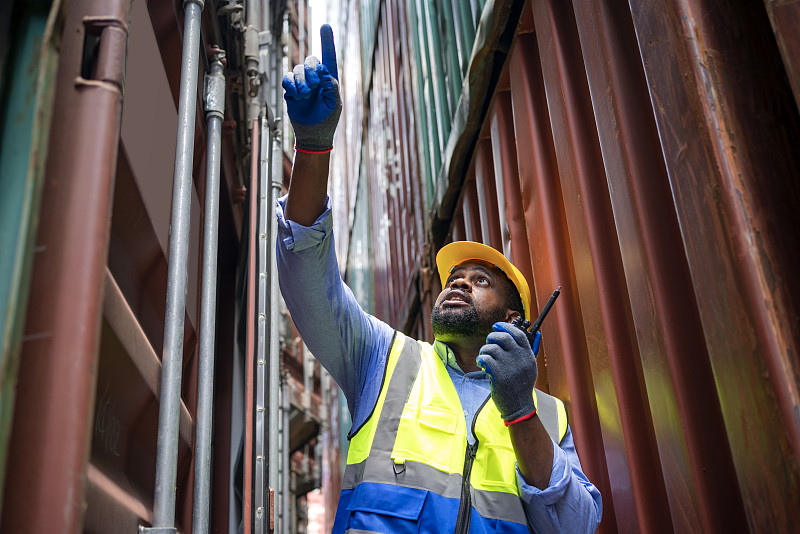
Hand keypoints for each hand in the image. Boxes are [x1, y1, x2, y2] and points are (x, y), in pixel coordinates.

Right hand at [282, 24, 341, 151]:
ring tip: (304, 96)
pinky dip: (290, 86)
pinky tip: (295, 96)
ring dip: (300, 82)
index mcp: (329, 80)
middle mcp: (316, 78)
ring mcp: (302, 83)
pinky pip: (287, 78)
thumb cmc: (326, 120)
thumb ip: (331, 85)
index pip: (329, 57)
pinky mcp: (291, 89)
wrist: (312, 135)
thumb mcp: (334, 103)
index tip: (325, 26)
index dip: (327, 41)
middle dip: (311, 71)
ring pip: (297, 70)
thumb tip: (323, 69)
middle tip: (313, 87)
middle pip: (311, 61)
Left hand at [476, 322, 540, 421]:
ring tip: (484, 358)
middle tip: (488, 343)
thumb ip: (530, 351)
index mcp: (528, 356)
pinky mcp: (499, 375)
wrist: (519, 406)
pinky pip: (485, 359)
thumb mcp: (531, 367)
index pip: (518, 334)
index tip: (497, 326)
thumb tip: (536, 333)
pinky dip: (481, 360)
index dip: (506, 327)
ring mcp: (509, 367)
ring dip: (484, 350)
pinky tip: (482, 365)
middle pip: (503, 337)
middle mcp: (520, 359)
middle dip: (492, 337)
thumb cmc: (522, 386)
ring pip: (491, 348)